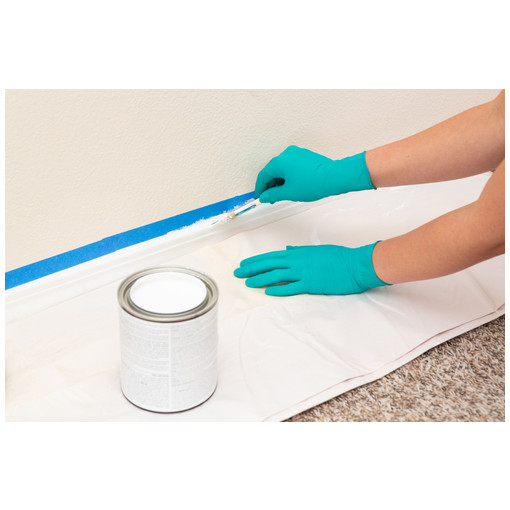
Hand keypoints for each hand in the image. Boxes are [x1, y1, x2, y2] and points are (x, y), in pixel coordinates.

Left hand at [233, 243, 387, 295]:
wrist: (355, 264)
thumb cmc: (338, 256)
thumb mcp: (317, 250)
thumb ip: (300, 250)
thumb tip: (288, 248)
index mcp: (298, 253)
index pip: (271, 256)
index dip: (256, 261)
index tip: (244, 264)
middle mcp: (297, 261)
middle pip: (269, 264)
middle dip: (252, 269)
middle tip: (237, 273)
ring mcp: (304, 272)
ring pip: (276, 275)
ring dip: (260, 279)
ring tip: (248, 283)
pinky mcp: (311, 284)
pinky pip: (292, 287)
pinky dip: (279, 289)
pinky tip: (268, 292)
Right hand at [254, 145, 374, 203]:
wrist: (334, 177)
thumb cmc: (313, 183)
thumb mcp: (289, 193)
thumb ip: (273, 195)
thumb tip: (264, 197)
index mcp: (279, 161)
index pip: (263, 175)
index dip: (260, 188)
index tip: (259, 197)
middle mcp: (287, 154)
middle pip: (272, 171)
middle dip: (271, 186)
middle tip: (271, 199)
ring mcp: (297, 154)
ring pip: (282, 169)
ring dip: (280, 182)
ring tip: (283, 195)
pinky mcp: (305, 156)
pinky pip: (291, 166)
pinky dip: (288, 176)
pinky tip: (292, 186)